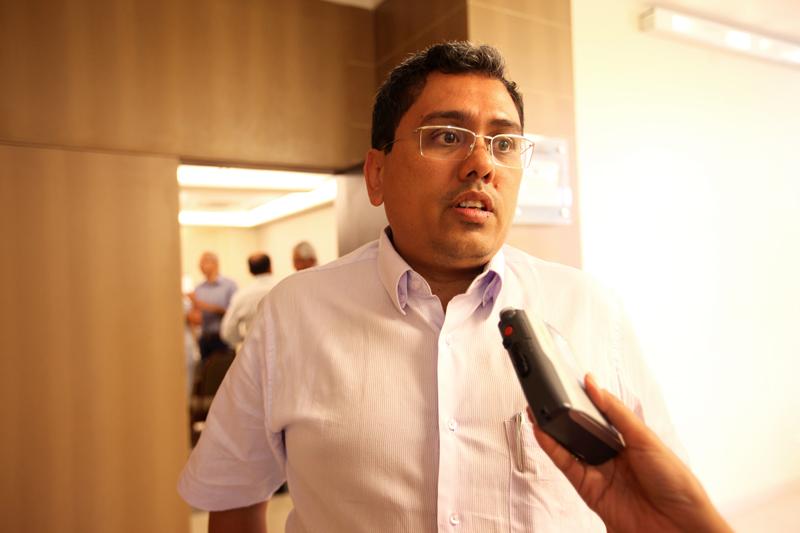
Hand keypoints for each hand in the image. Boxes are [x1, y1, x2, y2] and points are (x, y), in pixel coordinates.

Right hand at [530, 374, 731, 532]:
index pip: (600, 414)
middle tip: (547, 394)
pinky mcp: (588, 489)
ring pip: (569, 447)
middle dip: (563, 414)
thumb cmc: (675, 482)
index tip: (569, 382)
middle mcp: (612, 455)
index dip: (585, 399)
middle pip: (581, 430)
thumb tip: (595, 386)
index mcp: (629, 439)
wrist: (679, 525)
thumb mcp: (646, 438)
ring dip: (552, 429)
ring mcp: (599, 472)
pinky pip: (566, 465)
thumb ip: (617, 412)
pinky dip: (552, 449)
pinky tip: (542, 433)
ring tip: (537, 409)